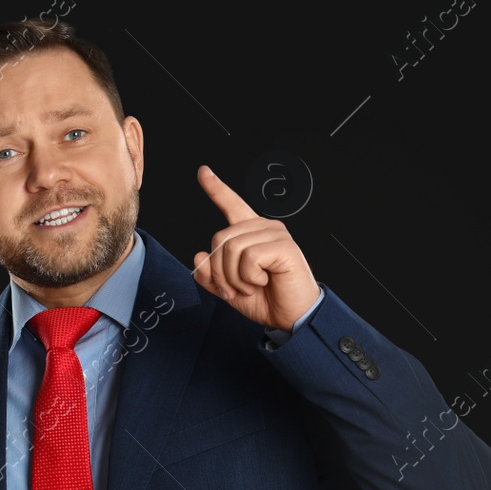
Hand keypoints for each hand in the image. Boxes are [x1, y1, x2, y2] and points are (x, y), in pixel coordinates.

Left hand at [190, 166, 320, 332]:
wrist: (291, 317)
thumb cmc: (265, 299)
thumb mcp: (228, 288)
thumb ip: (210, 274)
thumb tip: (199, 256)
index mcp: (250, 234)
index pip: (231, 205)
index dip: (216, 189)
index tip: (203, 172)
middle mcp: (263, 228)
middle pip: (219, 238)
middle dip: (220, 271)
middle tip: (234, 288)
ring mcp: (275, 234)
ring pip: (231, 248)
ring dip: (234, 277)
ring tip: (250, 285)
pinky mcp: (283, 246)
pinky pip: (249, 257)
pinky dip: (249, 277)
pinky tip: (263, 280)